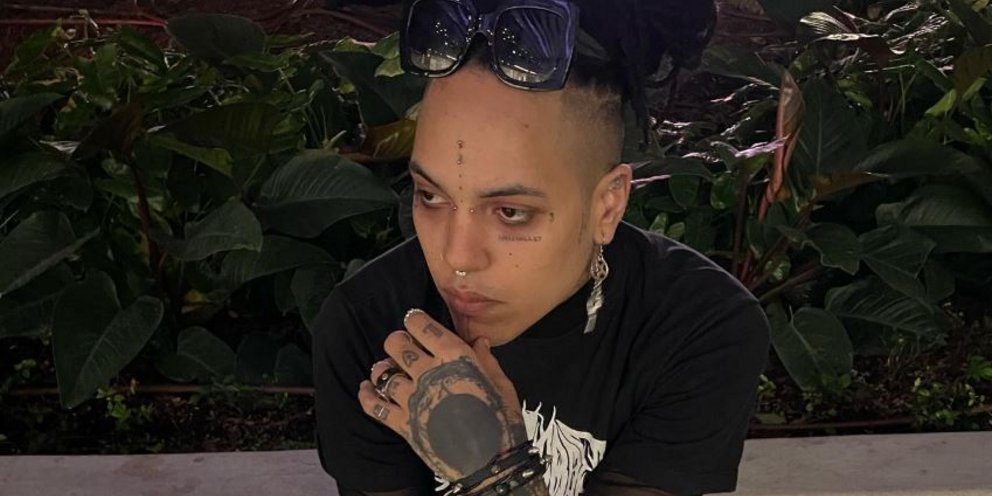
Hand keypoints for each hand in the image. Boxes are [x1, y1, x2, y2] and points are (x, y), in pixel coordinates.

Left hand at [358, 309, 527, 480]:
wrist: (491, 462)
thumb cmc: (502, 420)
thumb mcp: (502, 385)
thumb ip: (486, 360)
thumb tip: (478, 341)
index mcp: (455, 357)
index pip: (424, 327)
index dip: (414, 320)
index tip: (413, 320)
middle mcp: (429, 373)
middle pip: (397, 346)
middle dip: (396, 341)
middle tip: (399, 344)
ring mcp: (413, 399)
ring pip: (384, 374)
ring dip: (382, 368)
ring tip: (384, 368)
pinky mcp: (403, 424)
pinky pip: (376, 407)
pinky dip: (367, 396)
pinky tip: (365, 389)